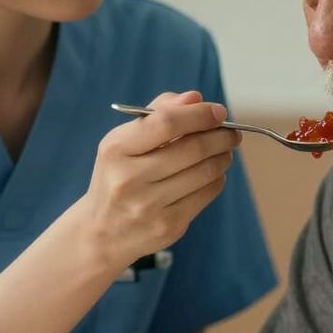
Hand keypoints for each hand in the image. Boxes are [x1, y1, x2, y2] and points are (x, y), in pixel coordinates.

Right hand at [77, 90, 240, 270]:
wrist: (101, 234)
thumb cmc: (117, 178)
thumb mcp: (123, 143)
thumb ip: (157, 114)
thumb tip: (195, 98)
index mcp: (116, 150)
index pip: (167, 122)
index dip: (199, 114)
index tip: (218, 111)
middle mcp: (129, 178)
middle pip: (193, 148)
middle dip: (221, 136)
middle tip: (231, 132)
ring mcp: (149, 205)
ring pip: (206, 171)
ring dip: (223, 156)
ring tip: (224, 151)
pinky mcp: (168, 226)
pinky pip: (207, 194)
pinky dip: (216, 179)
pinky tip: (211, 174)